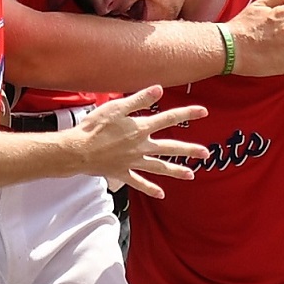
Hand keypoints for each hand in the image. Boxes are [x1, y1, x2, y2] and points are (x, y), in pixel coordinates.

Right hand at [72, 85, 207, 198]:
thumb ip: (139, 99)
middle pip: (170, 148)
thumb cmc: (94, 127)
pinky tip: (161, 194)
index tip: (204, 112)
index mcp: (140, 128)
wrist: (77, 151)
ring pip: (159, 167)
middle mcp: (140, 146)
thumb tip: (159, 89)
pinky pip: (139, 182)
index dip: (187, 113)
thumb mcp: (116, 107)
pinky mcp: (123, 172)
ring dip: (176, 171)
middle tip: (206, 153)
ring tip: (191, 175)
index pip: (169, 118)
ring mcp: (133, 161)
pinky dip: (150, 188)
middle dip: (189, 150)